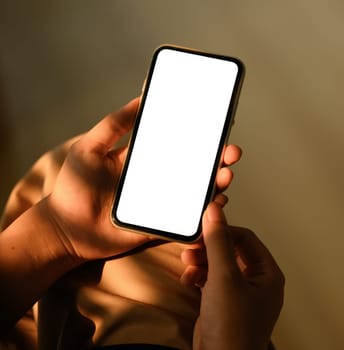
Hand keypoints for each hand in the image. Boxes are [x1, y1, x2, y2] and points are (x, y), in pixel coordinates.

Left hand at [43, 98, 241, 262]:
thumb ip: (115, 125)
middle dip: (217, 159)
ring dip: (215, 183)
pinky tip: (215, 202)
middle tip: (232, 152)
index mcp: (145, 159)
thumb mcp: (90, 147)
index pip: (178, 144)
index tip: (218, 125)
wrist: (64, 229)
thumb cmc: (73, 187)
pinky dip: (204, 211)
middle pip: (195, 168)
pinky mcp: (160, 224)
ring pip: (196, 192)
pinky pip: (187, 218)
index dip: (199, 136)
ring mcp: (161, 202)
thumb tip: (140, 98)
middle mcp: (158, 178)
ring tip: (226, 175)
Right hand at [181, 203, 284, 349]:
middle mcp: (257, 283)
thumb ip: (218, 243)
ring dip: (201, 261)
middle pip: (232, 251)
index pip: (246, 239)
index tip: (202, 226)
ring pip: (220, 265)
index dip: (223, 231)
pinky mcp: (225, 305)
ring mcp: (241, 295)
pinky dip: (199, 276)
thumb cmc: (232, 331)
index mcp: (268, 274)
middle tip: (191, 247)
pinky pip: (212, 281)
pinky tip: (189, 279)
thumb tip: (215, 212)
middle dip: (209, 248)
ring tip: (187, 264)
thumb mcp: (223, 278)